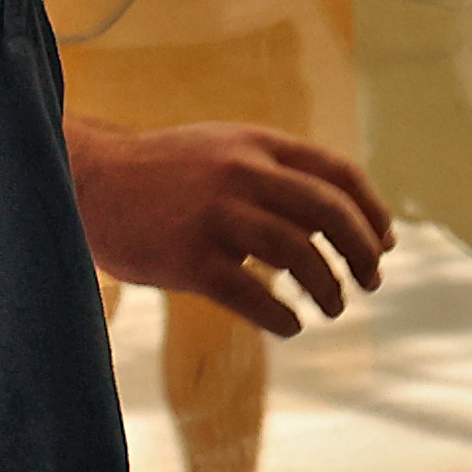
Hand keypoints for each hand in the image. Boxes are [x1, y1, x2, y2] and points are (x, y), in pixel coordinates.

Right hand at [69, 117, 396, 334]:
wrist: (85, 182)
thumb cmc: (162, 175)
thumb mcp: (222, 152)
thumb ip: (275, 174)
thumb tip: (336, 219)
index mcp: (256, 146)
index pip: (338, 173)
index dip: (373, 211)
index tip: (386, 242)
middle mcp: (242, 174)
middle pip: (330, 214)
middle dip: (363, 252)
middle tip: (371, 281)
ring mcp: (215, 216)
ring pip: (299, 256)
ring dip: (328, 289)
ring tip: (332, 309)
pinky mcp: (188, 258)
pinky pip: (252, 295)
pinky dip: (281, 316)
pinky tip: (289, 326)